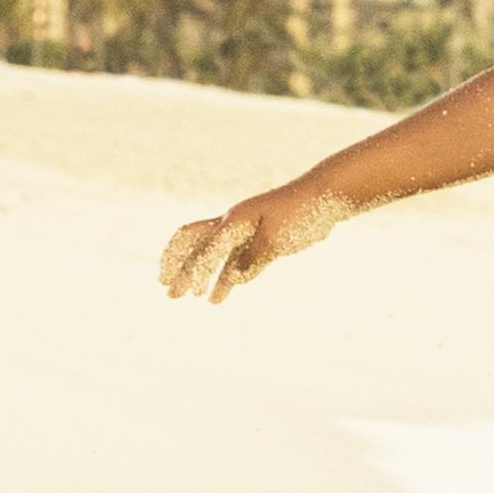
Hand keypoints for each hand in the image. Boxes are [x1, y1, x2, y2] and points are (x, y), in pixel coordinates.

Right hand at [158, 184, 345, 302]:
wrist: (325, 195)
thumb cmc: (300, 212)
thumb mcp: (277, 238)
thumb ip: (254, 258)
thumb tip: (233, 279)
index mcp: (233, 221)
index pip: (204, 248)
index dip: (191, 271)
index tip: (185, 292)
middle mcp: (233, 225)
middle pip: (193, 242)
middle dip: (178, 265)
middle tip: (167, 289)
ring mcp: (246, 232)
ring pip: (213, 255)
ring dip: (200, 275)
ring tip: (191, 297)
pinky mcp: (261, 241)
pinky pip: (236, 261)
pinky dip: (225, 278)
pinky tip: (219, 296)